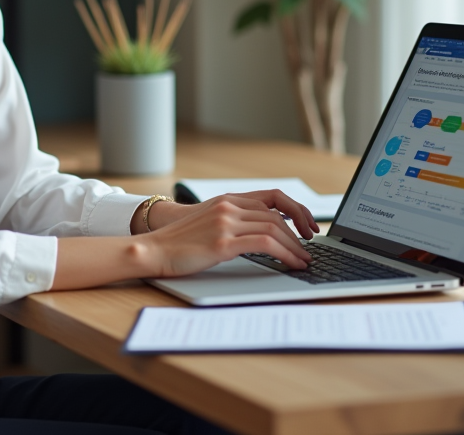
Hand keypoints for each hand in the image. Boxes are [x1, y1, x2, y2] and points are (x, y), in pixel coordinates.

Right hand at [142, 192, 317, 276]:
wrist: (154, 249)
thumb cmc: (180, 242)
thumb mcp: (209, 223)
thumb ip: (233, 220)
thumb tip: (264, 234)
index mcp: (227, 199)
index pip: (273, 198)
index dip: (296, 211)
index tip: (308, 226)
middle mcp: (228, 206)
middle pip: (277, 216)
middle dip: (298, 234)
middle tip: (309, 250)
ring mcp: (225, 222)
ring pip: (274, 229)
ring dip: (295, 247)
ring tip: (304, 261)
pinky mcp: (223, 242)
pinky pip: (265, 244)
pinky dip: (285, 254)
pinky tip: (292, 264)